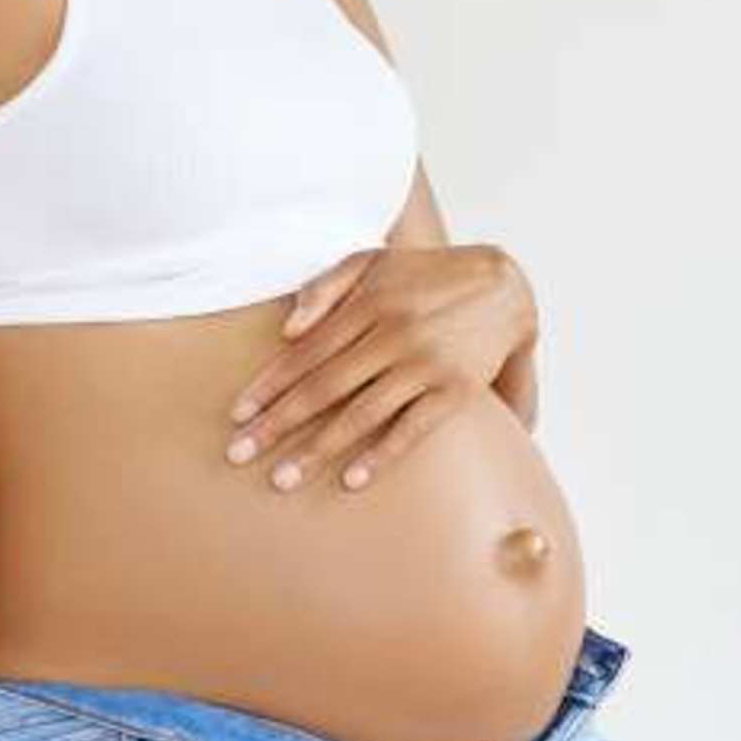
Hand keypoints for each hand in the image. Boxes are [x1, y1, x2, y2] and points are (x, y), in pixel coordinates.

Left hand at [227, 243, 538, 492]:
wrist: (503, 285)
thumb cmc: (423, 276)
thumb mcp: (371, 261)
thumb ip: (324, 288)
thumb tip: (286, 330)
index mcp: (367, 304)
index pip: (305, 352)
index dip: (268, 386)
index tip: (237, 416)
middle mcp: (393, 335)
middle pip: (323, 388)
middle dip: (277, 424)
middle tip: (239, 455)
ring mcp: (425, 364)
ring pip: (360, 414)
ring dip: (317, 449)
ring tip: (281, 479)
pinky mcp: (455, 390)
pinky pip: (412, 429)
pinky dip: (380, 455)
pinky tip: (350, 479)